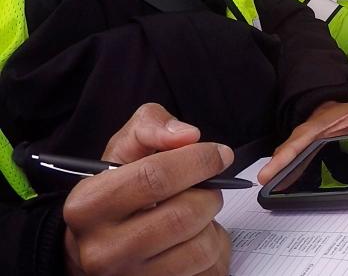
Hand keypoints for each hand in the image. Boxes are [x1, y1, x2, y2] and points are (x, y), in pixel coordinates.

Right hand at [62, 103, 232, 275]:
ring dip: (212, 224)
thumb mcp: (123, 150)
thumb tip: (186, 135)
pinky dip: (213, 249)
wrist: (100, 246)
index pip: (154, 178)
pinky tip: (193, 239)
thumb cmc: (117, 192)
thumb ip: (151, 127)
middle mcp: (104, 249)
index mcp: (89, 206)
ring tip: (194, 215)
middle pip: (184, 215)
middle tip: (207, 187)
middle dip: (208, 194)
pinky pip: (208, 270)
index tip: (219, 154)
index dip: (198, 161)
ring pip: (201, 247)